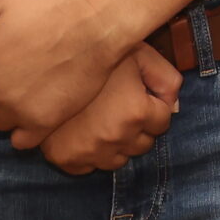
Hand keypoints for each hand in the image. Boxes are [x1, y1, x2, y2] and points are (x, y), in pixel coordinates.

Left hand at [0, 0, 130, 148]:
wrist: (94, 28)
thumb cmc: (49, 12)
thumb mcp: (1, 3)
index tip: (1, 57)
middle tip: (19, 70)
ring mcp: (17, 113)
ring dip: (7, 109)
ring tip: (29, 91)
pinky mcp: (42, 124)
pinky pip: (20, 142)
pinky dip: (24, 131)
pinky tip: (36, 112)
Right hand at [37, 46, 181, 175]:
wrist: (45, 61)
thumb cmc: (97, 52)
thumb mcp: (141, 54)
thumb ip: (166, 78)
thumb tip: (174, 105)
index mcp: (136, 112)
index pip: (163, 122)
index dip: (154, 107)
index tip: (141, 96)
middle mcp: (115, 137)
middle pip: (143, 144)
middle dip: (139, 128)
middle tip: (122, 107)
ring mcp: (89, 152)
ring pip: (118, 160)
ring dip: (117, 144)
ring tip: (104, 119)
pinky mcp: (65, 159)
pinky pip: (90, 167)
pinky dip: (91, 154)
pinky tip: (85, 132)